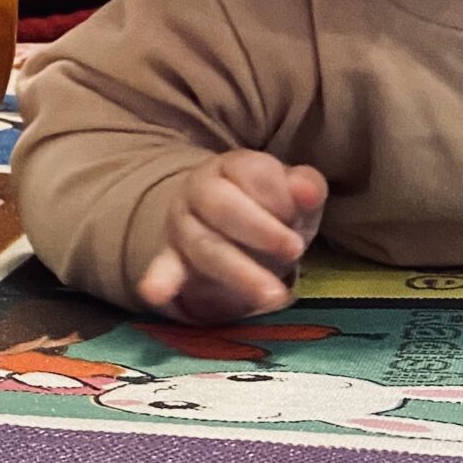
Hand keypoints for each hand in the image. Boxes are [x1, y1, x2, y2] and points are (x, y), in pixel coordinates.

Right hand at [136, 150, 327, 323]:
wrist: (230, 229)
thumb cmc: (270, 208)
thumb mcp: (295, 195)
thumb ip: (306, 188)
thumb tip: (307, 191)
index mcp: (233, 165)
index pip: (253, 172)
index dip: (280, 196)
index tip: (301, 214)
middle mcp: (200, 189)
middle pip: (223, 207)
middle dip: (260, 230)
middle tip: (295, 252)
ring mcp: (182, 225)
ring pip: (204, 245)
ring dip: (240, 272)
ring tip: (273, 296)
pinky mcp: (171, 258)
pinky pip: (164, 268)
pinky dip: (160, 280)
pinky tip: (155, 292)